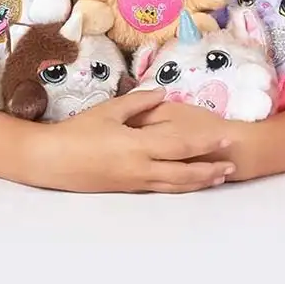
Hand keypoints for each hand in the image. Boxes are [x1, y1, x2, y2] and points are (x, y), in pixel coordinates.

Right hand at [39, 89, 235, 193]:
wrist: (52, 160)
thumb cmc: (78, 131)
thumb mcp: (109, 110)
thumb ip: (139, 102)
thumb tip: (163, 94)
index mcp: (137, 147)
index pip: (181, 146)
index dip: (206, 143)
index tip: (225, 138)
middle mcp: (140, 169)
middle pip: (184, 173)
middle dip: (210, 169)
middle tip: (232, 165)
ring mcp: (134, 182)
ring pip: (174, 185)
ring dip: (199, 182)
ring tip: (218, 177)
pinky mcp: (127, 189)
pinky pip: (160, 189)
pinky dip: (179, 186)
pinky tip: (188, 183)